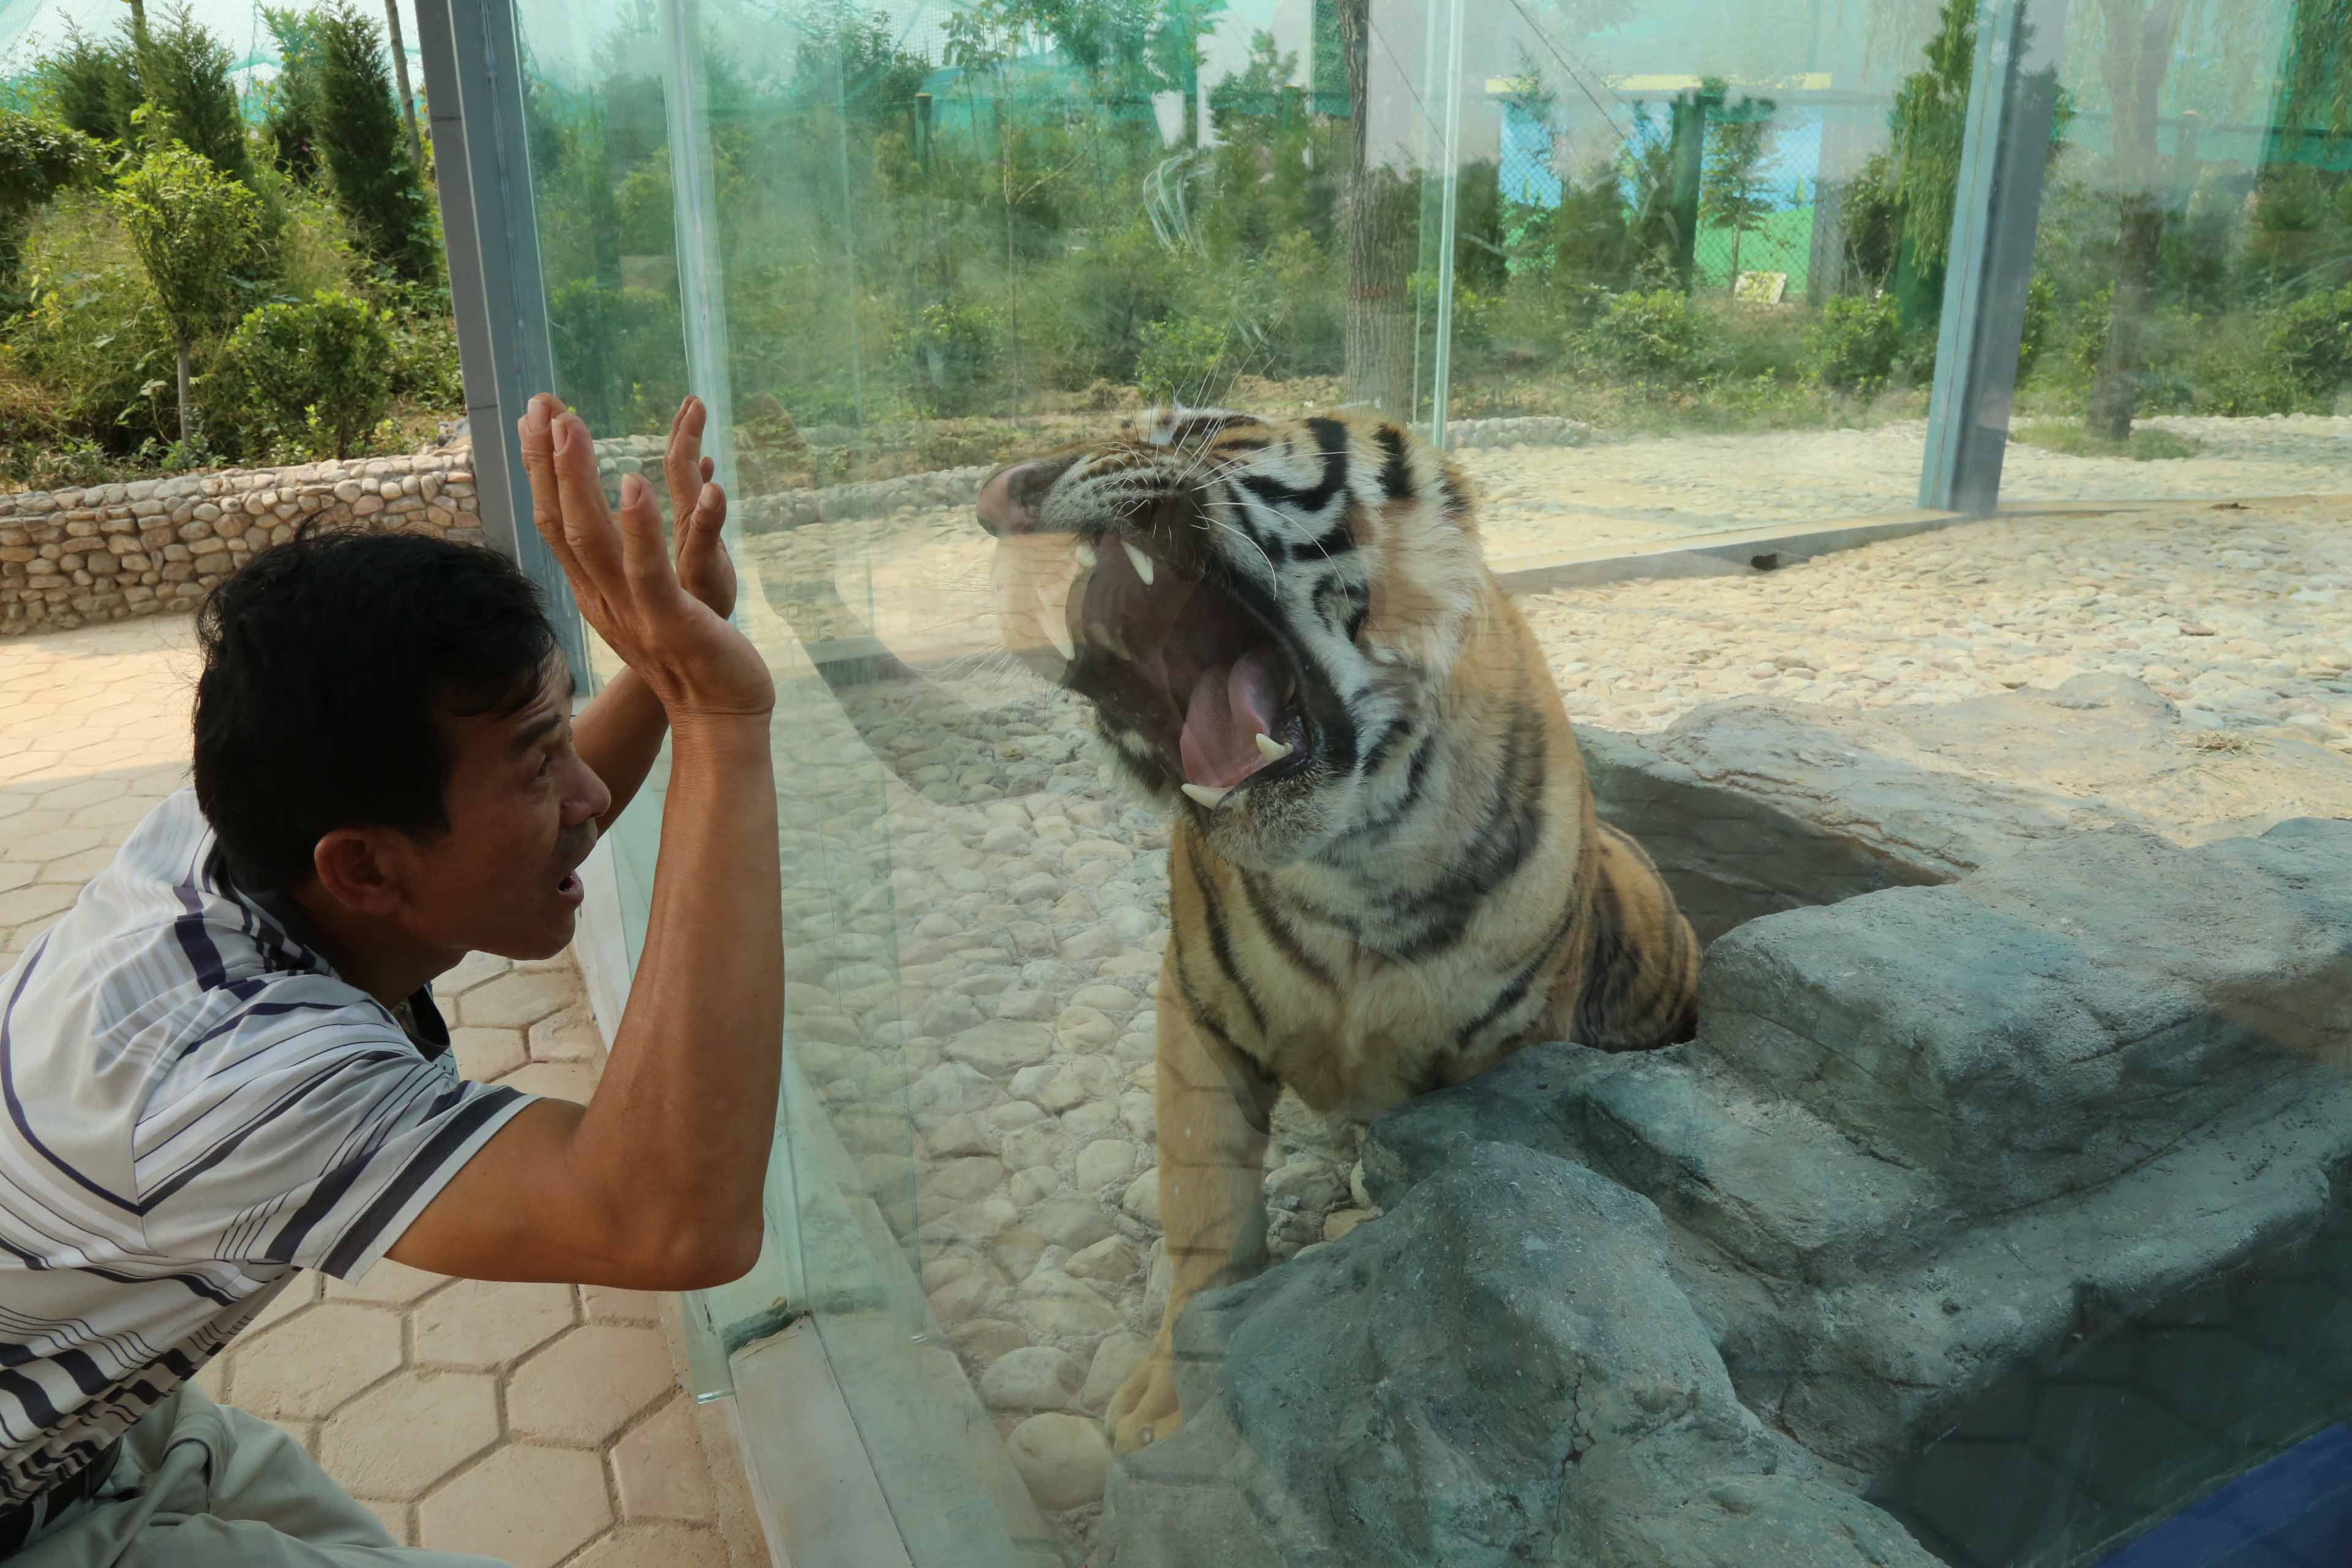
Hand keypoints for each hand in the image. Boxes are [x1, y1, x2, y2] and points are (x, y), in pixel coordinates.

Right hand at [518, 393, 772, 720]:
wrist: (719, 718)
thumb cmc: (693, 655)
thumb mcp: (656, 596)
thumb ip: (643, 552)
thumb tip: (637, 500)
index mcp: (597, 591)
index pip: (555, 523)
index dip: (541, 470)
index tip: (534, 420)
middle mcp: (604, 599)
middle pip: (562, 522)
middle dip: (549, 459)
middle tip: (540, 403)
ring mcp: (633, 610)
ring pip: (591, 538)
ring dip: (579, 477)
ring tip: (571, 424)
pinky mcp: (670, 621)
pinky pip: (648, 569)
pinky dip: (640, 525)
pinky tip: (637, 482)